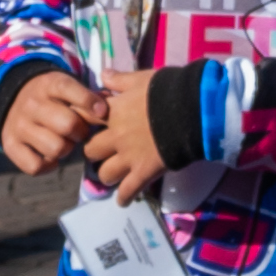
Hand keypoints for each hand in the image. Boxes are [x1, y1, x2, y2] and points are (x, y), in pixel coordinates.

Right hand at [0, 69, 106, 173]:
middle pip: (68, 125)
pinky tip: (51, 157)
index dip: (90, 101)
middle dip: (81, 132)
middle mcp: (31, 104)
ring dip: (66, 149)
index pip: (69, 89)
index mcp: (49, 84)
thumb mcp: (68, 86)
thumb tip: (106, 110)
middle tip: (81, 132)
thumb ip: (89, 96)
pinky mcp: (9, 145)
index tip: (102, 112)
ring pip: (55, 148)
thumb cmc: (54, 96)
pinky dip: (47, 165)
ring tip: (66, 143)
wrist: (14, 98)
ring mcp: (19, 125)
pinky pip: (34, 166)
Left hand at [83, 67, 169, 200]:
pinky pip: (128, 191)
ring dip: (108, 174)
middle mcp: (116, 136)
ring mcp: (129, 157)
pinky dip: (124, 197)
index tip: (84, 125)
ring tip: (115, 173)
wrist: (194, 109)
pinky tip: (123, 201)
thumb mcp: (143, 78)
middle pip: (90, 151)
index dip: (81, 122)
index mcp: (113, 112)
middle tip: (104, 151)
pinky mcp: (144, 172)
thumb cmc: (169, 89)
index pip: (84, 118)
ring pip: (105, 173)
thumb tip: (102, 75)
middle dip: (95, 151)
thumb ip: (120, 79)